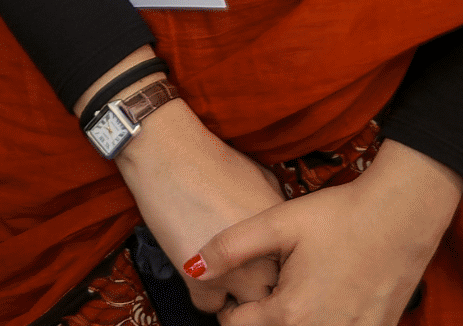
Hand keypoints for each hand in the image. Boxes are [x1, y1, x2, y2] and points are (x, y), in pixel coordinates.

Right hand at [111, 97, 284, 308]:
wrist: (169, 152)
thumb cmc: (212, 160)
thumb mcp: (263, 181)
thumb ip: (276, 216)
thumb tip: (282, 236)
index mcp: (284, 235)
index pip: (293, 274)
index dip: (277, 271)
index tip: (264, 265)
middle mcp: (265, 258)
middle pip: (272, 296)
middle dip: (259, 288)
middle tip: (242, 273)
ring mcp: (234, 272)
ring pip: (244, 310)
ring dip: (233, 295)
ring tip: (221, 275)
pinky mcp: (200, 278)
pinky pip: (208, 306)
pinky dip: (201, 292)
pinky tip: (197, 269)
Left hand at [192, 140, 462, 324]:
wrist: (401, 216)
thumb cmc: (338, 216)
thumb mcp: (277, 222)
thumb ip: (230, 247)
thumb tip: (192, 268)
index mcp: (291, 312)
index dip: (231, 308)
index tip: (238, 287)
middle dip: (261, 318)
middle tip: (268, 289)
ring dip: (292, 321)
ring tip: (294, 293)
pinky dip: (324, 321)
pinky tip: (326, 297)